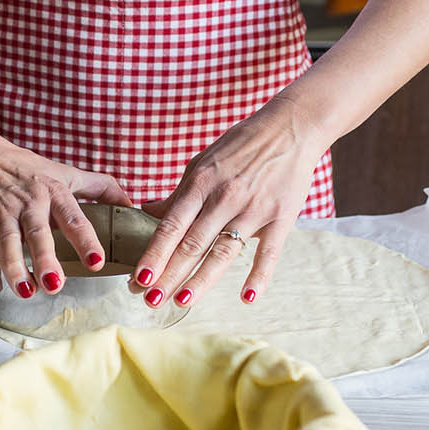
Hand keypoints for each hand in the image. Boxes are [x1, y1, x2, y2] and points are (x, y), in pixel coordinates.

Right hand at [0, 137, 132, 297]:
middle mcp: (27, 202)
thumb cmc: (25, 168)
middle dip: (45, 259)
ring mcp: (0, 212)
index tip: (97, 262)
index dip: (86, 239)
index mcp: (53, 191)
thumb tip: (132, 205)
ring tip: (26, 291)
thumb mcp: (65, 172)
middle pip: (37, 232)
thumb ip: (100, 187)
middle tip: (55, 284)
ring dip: (15, 268)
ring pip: (6, 242)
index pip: (73, 217)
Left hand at [133, 94, 329, 307]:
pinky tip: (246, 298)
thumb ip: (179, 194)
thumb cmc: (241, 145)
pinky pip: (268, 253)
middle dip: (169, 275)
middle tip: (150, 300)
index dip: (154, 254)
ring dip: (201, 280)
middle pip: (192, 244)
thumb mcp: (202, 162)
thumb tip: (147, 213)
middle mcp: (225, 198)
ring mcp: (254, 209)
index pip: (171, 226)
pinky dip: (258, 276)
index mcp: (201, 184)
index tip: (138, 279)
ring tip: (182, 301)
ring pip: (223, 252)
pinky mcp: (281, 218)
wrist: (290, 128)